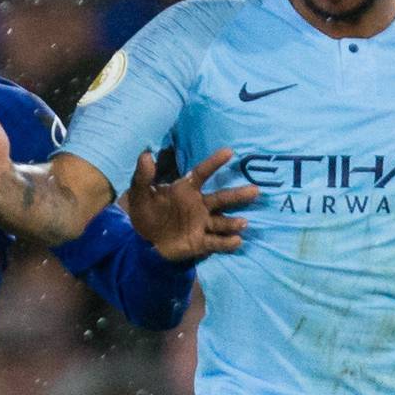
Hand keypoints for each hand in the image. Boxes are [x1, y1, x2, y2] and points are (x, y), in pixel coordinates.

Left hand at [125, 148, 257, 261]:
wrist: (142, 241)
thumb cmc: (145, 213)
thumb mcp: (139, 194)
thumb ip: (143, 176)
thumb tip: (146, 155)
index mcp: (187, 190)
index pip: (203, 173)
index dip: (214, 163)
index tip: (229, 152)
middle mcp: (199, 205)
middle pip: (222, 199)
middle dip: (238, 195)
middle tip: (255, 191)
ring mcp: (201, 224)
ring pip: (222, 222)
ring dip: (233, 222)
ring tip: (244, 222)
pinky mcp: (200, 242)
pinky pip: (215, 242)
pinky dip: (226, 243)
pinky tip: (237, 241)